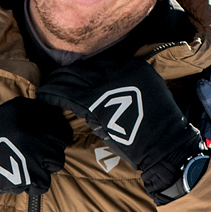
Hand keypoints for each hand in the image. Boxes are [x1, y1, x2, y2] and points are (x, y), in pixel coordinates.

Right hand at [0, 97, 72, 203]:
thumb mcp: (0, 114)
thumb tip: (50, 117)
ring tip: (26, 167)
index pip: (58, 121)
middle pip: (60, 143)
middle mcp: (32, 130)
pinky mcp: (29, 176)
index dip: (59, 132)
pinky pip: (44, 183)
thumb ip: (26, 114)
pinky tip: (20, 179)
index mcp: (24, 111)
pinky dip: (34, 185)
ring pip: (56, 163)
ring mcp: (33, 153)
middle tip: (36, 155)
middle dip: (51, 150)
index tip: (54, 138)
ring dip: (44, 167)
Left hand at [37, 57, 204, 202]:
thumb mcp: (147, 95)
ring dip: (55, 83)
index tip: (70, 75)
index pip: (99, 64)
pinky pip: (68, 95)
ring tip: (45, 88)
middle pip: (83, 68)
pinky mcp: (97, 104)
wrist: (165, 147)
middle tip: (51, 80)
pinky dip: (53, 95)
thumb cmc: (157, 128)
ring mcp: (108, 86)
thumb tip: (99, 88)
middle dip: (65, 75)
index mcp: (134, 67)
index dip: (81, 70)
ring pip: (72, 79)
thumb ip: (126, 86)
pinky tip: (44, 96)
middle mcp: (120, 71)